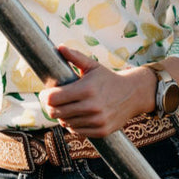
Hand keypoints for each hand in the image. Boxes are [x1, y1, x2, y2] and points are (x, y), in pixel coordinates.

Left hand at [39, 45, 155, 137]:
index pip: (53, 98)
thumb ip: (75, 57)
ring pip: (65, 123)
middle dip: (50, 107)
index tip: (45, 93)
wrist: (133, 94)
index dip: (45, 96)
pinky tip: (75, 116)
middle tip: (51, 101)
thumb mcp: (93, 66)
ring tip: (65, 107)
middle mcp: (91, 107)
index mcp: (86, 89)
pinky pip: (76, 131)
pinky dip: (72, 125)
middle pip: (56, 112)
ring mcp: (97, 121)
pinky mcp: (101, 131)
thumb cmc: (108, 78)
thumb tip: (59, 47)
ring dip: (61, 116)